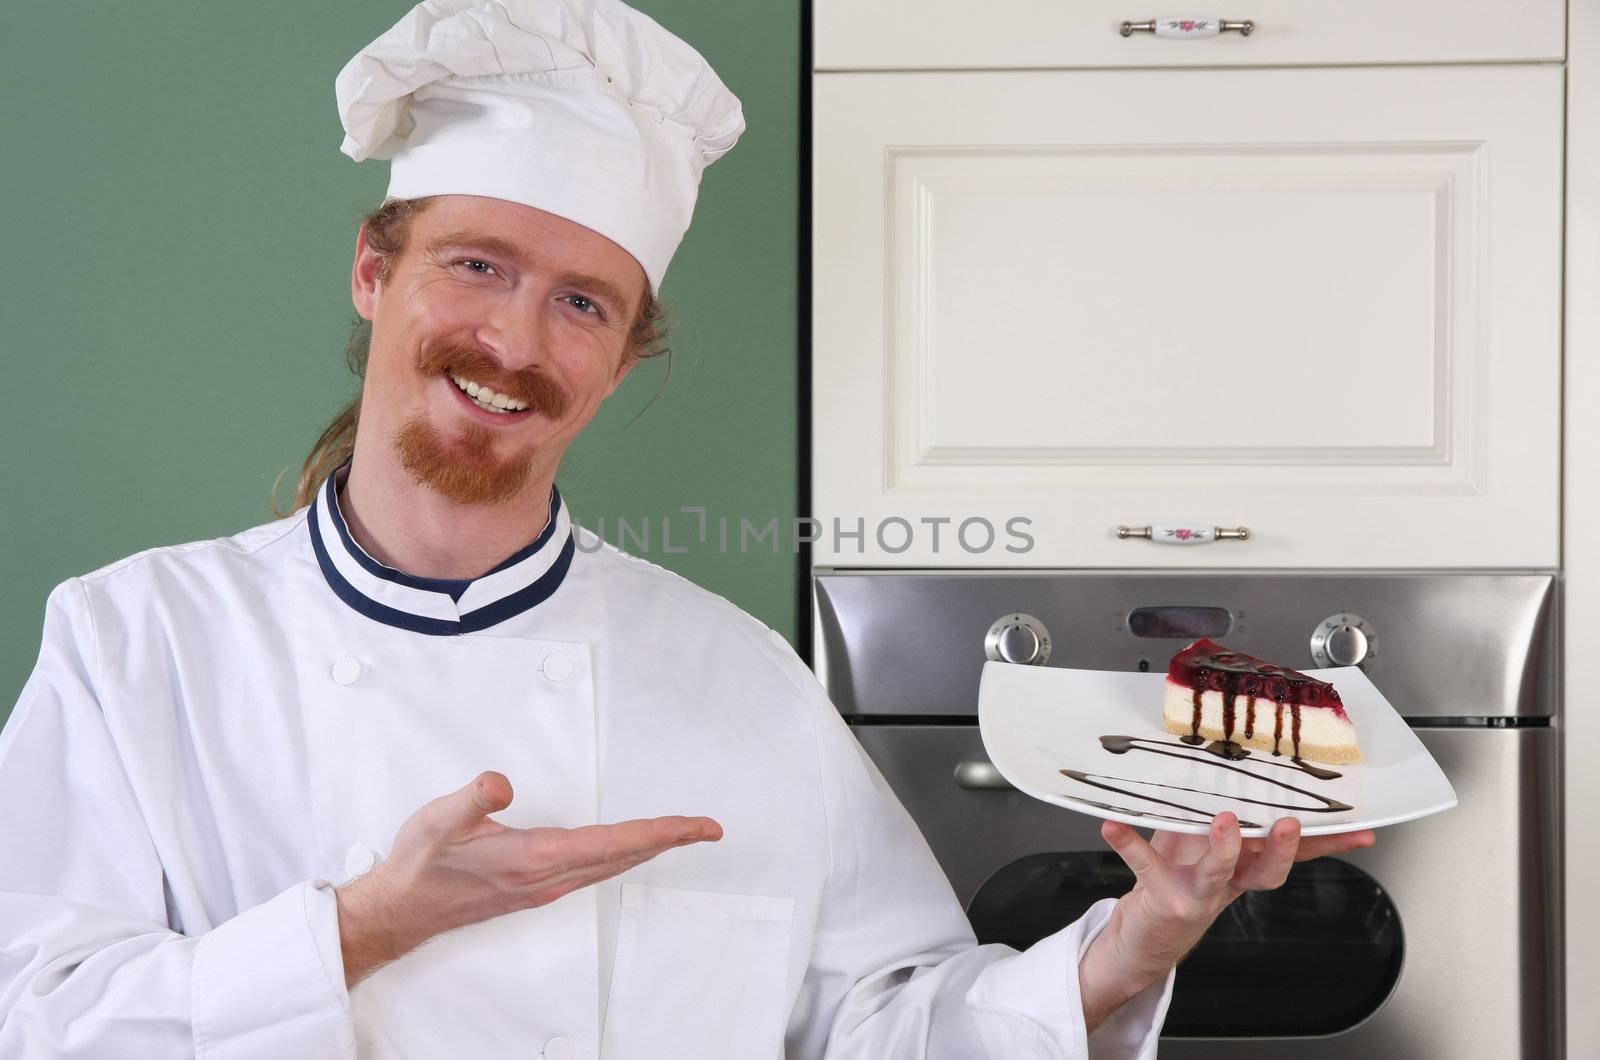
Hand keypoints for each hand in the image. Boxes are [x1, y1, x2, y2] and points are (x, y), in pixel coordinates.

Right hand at [335, 770, 721, 987]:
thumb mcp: (439, 820)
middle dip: (670, 840)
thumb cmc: (421, 865)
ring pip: (612, 865)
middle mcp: (548, 877)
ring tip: (679, 834)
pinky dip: (622, 855)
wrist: (401, 910)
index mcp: (536, 858)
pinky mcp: (536, 888)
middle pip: (624, 855)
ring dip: (649, 848)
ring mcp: (544, 887)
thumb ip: (473, 799)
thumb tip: (501, 784)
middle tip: (708, 828)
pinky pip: (595, 870)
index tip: (698, 826)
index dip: (661, 831)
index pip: (615, 841)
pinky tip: (626, 849)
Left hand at [1078, 813, 1374, 1031]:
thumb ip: (1224, 816)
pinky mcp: (1161, 895)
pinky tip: (1112, 826)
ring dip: (1223, 846)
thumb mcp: (1206, 845)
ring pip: (1219, 871)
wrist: (1144, 938)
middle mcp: (1227, 881)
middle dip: (1282, 847)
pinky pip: (1145, 865)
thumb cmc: (1176, 879)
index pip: (1295, 853)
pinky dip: (1129, 844)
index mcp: (1244, 865)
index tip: (1360, 830)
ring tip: (1222, 821)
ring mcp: (1196, 891)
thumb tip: (1239, 767)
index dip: (1329, 844)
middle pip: (1267, 868)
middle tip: (1291, 824)